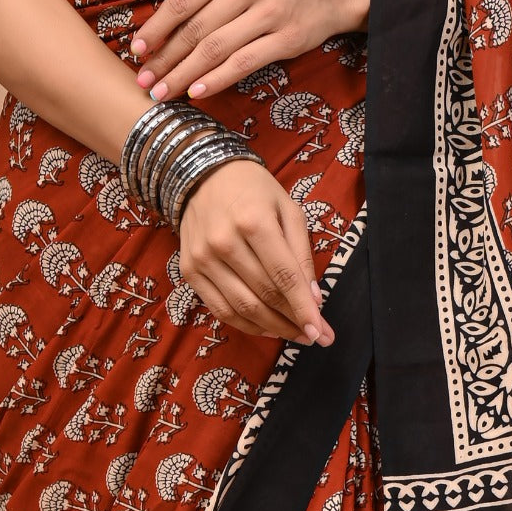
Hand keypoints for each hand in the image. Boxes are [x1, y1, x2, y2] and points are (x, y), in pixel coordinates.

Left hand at [130, 0, 370, 102]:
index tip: (136, 51)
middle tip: (143, 81)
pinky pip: (243, 63)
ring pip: (214, 50)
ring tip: (162, 92)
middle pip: (194, 29)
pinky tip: (197, 93)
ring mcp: (268, 12)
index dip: (156, 29)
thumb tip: (166, 24)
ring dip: (183, 75)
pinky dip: (216, 80)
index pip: (182, 0)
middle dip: (164, 59)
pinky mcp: (286, 38)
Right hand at [177, 158, 335, 346]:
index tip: (322, 333)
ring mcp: (203, 258)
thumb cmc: (254, 190)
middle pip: (265, 295)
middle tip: (315, 335)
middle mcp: (224, 242)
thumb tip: (313, 298)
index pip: (284, 276)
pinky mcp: (189, 270)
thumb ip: (301, 253)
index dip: (304, 308)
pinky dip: (246, 325)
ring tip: (294, 334)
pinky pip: (220, 310)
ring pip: (243, 308)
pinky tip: (266, 327)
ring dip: (273, 328)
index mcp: (253, 221)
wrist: (204, 175)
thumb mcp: (288, 209)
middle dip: (294, 321)